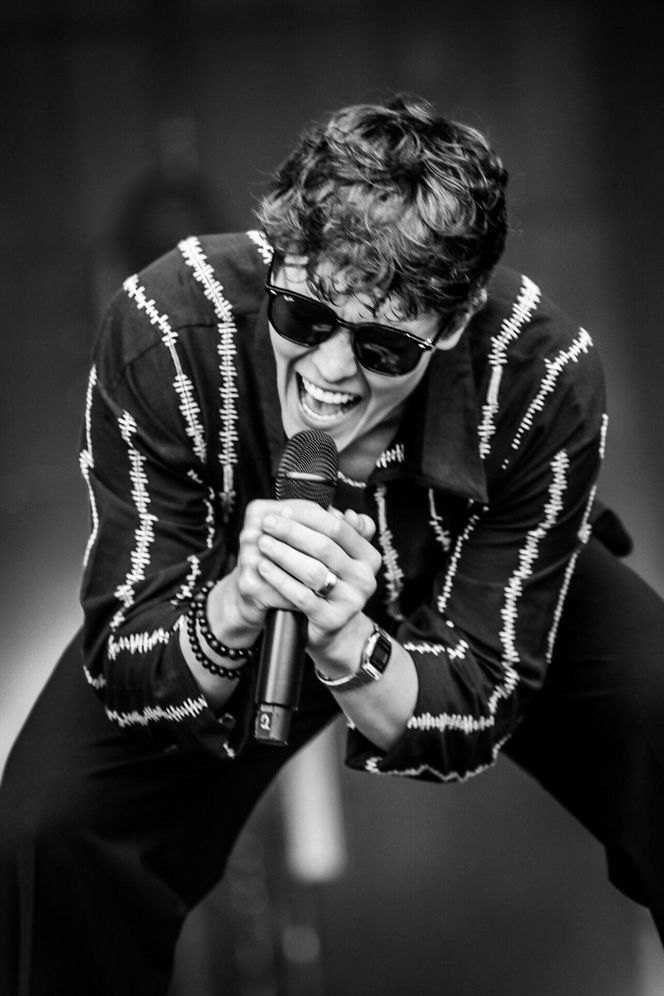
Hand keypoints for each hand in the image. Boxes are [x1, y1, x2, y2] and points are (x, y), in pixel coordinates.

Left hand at [254, 500, 381, 654]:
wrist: (333, 629)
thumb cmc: (331, 585)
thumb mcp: (339, 557)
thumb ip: (339, 532)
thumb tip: (333, 507)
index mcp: (369, 557)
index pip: (338, 528)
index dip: (308, 517)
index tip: (283, 511)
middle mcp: (365, 578)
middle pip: (324, 547)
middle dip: (291, 532)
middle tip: (267, 523)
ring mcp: (350, 601)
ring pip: (313, 571)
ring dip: (283, 554)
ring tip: (263, 543)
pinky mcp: (331, 619)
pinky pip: (301, 596)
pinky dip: (280, 580)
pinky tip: (264, 568)